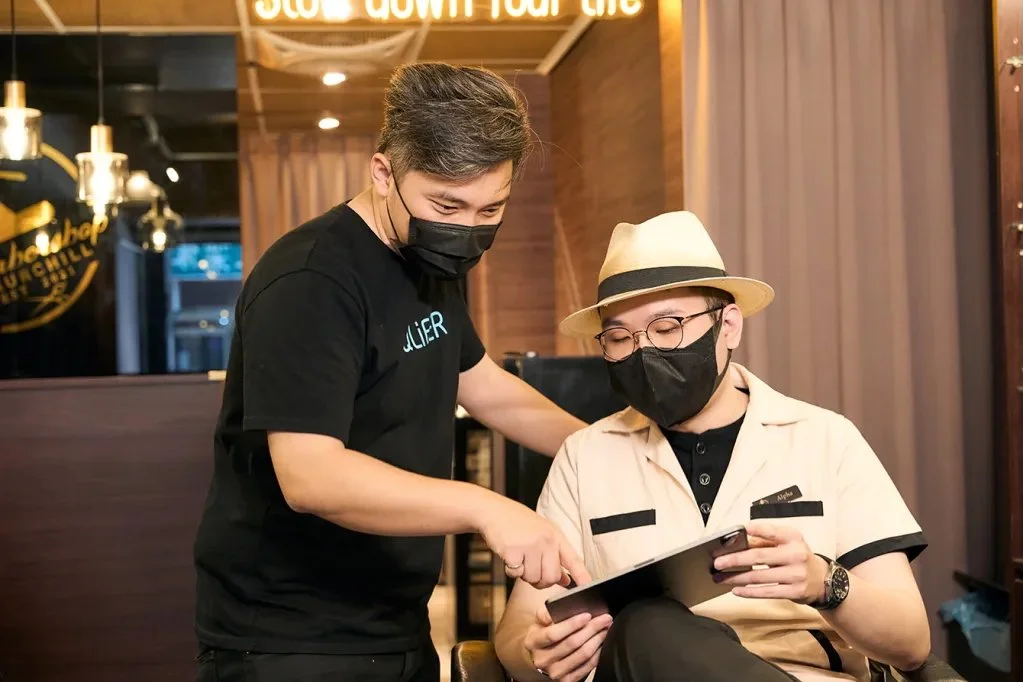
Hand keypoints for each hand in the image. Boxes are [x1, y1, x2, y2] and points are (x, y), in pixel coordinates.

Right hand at [478, 496, 591, 589]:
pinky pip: (516, 574)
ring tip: (520, 557)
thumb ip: (554, 555)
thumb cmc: (517, 523)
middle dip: (541, 581)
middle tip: (532, 570)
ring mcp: (530, 546)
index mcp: (555, 536)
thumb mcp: (542, 533)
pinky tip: (509, 556)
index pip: (573, 559)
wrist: (493, 511)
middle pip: (551, 577)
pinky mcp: (513, 552)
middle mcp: (545, 540)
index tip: (588, 586)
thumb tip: (565, 580)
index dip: (582, 575)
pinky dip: (511, 570)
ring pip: (533, 578)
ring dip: (524, 575)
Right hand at [525, 606, 611, 680]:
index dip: (572, 624)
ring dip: (598, 640)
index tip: (587, 615)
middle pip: (572, 643)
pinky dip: (598, 653)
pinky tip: (602, 643)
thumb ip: (546, 611)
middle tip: (605, 618)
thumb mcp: (540, 620)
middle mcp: (542, 659)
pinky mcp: (566, 680)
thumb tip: (557, 607)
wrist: (540, 655)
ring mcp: (554, 672)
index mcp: (533, 641)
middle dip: (592, 629)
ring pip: (582, 655)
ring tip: (606, 628)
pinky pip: (587, 667)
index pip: (553, 633)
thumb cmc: (544, 632)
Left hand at [712, 521, 827, 603]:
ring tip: (720, 578)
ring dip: (736, 578)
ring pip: (759, 577)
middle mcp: (795, 555)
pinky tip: (736, 590)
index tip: (744, 529)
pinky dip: (748, 592)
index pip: (773, 532)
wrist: (823, 580)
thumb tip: (738, 541)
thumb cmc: (798, 557)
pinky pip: (766, 592)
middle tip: (717, 562)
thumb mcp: (787, 542)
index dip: (759, 530)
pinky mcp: (794, 592)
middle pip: (759, 557)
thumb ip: (765, 540)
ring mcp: (795, 574)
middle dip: (735, 559)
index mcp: (792, 538)